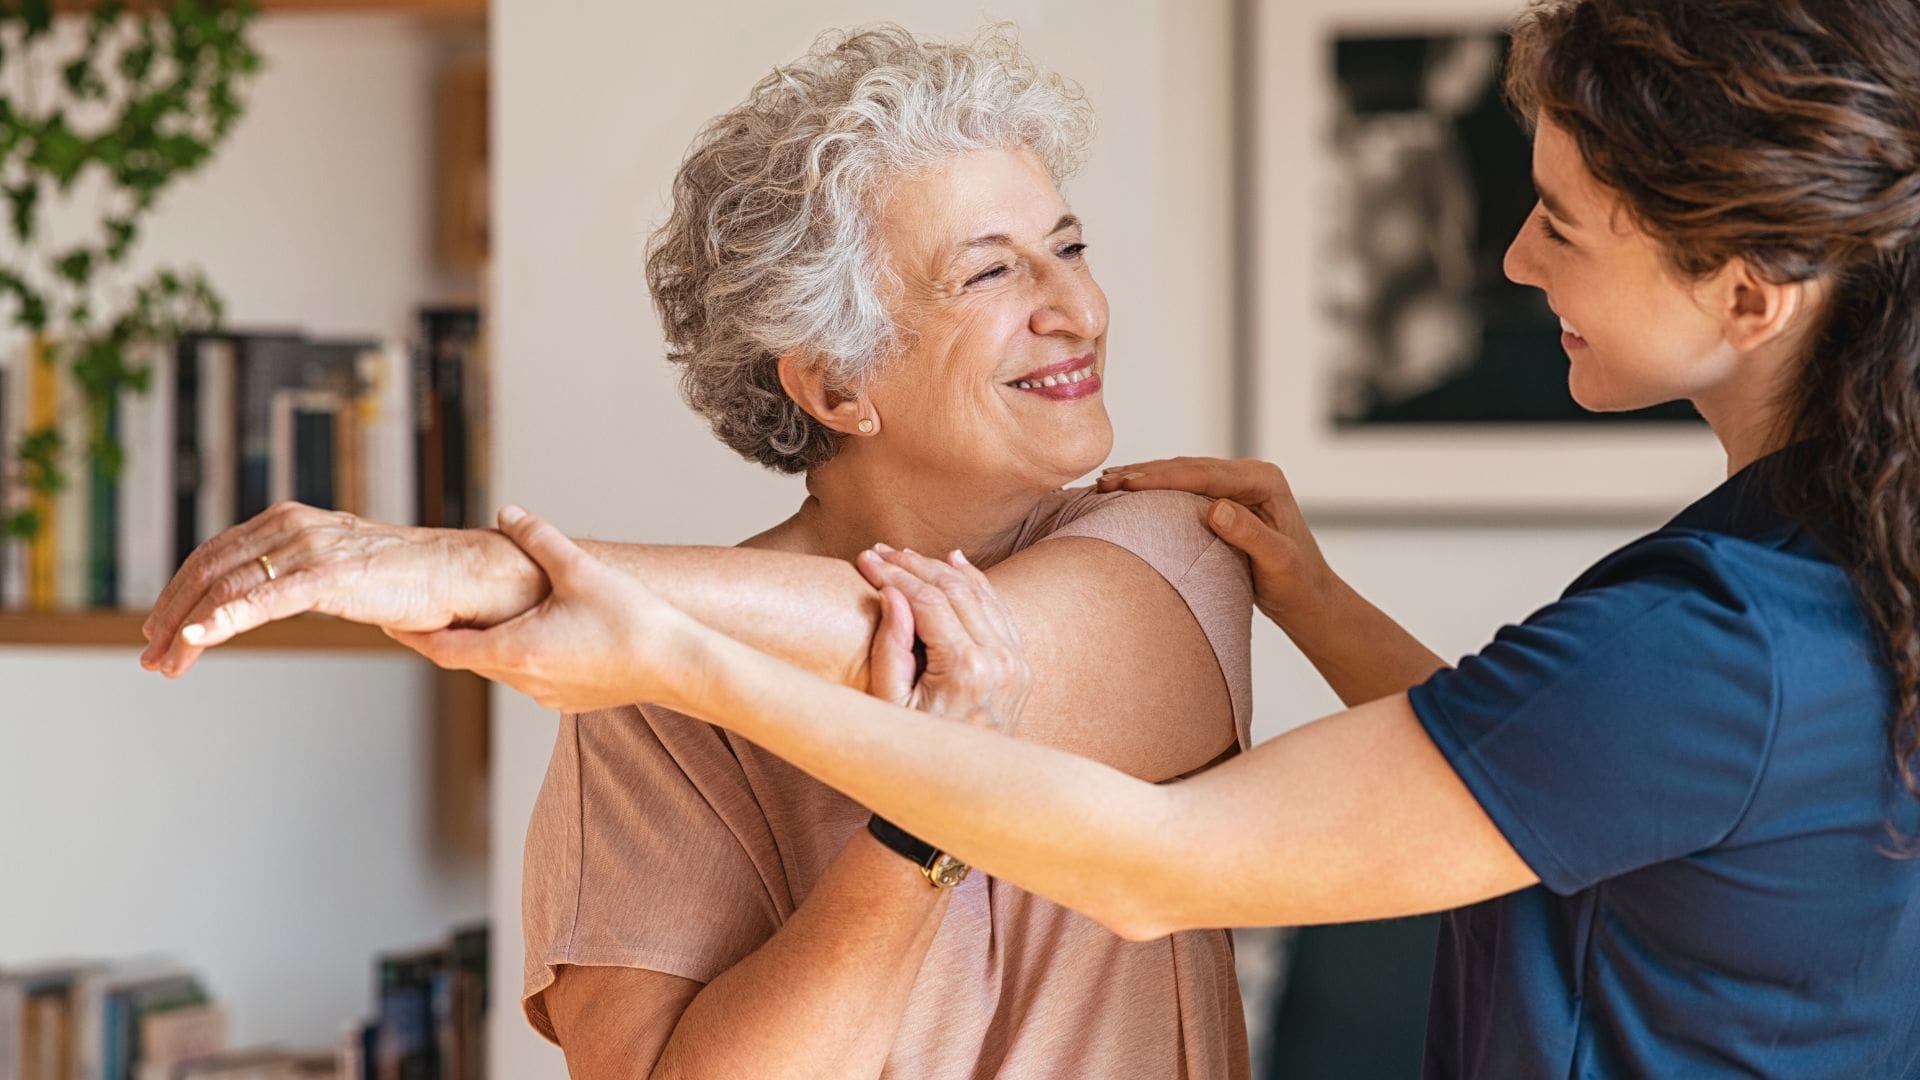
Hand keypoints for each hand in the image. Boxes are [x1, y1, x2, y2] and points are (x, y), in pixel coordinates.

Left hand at [140, 502, 546, 677]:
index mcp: (290, 520)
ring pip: (226, 588)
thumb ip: (299, 575)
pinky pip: (264, 599)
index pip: (214, 555)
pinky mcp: (330, 575)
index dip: (178, 594)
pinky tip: (197, 639)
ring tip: (168, 664)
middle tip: (152, 657)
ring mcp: (310, 548)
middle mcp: (292, 525)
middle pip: (209, 570)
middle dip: (172, 616)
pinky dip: (222, 619)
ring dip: (187, 630)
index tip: (161, 631)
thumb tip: (265, 602)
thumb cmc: (408, 579)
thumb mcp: (338, 569)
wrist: (461, 574)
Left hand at [390, 505, 695, 712]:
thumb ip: (538, 538)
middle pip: (470, 658)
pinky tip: (542, 634)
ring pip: (502, 668)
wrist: (679, 666)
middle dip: (450, 635)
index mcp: (515, 650)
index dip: (413, 635)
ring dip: (490, 644)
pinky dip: (522, 655)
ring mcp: (548, 695)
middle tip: (431, 612)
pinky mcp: (571, 699)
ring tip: (488, 618)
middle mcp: (524, 680)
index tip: (390, 623)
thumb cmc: (633, 622)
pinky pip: (532, 676)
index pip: (443, 648)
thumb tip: (508, 513)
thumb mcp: (580, 569)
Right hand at [854, 545, 1031, 732]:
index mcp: (964, 669)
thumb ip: (891, 649)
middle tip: (880, 552)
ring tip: (906, 555)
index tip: (866, 561)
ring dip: (942, 568)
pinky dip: (977, 583)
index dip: (893, 575)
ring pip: (979, 593)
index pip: (927, 600)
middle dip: (913, 565)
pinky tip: (954, 562)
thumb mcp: (890, 706)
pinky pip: (999, 610)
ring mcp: (1015, 662)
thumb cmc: (917, 750)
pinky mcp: (1020, 665)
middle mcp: (998, 660)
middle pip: (954, 589)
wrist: (962, 790)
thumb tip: (892, 594)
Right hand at [1096, 456, 1335, 626]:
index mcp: (1264, 481)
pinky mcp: (1227, 499)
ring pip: (1183, 473)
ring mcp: (1238, 485)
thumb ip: (1250, 535)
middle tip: (1104, 481)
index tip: (1125, 483)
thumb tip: (1215, 508)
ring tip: (1106, 482)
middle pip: (1188, 468)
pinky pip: (1186, 488)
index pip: (1203, 474)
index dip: (1162, 478)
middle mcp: (1251, 475)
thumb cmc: (1298, 584)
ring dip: (1145, 477)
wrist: (1309, 597)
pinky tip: (1130, 493)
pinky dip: (1156, 489)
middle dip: (1144, 473)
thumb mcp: (1278, 563)